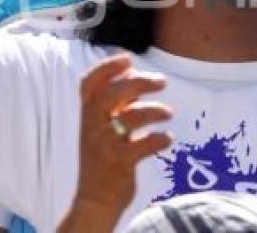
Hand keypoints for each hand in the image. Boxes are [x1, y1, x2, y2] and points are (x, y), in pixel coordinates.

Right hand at [66, 55, 172, 228]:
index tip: (127, 58)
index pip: (88, 84)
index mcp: (88, 115)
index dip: (106, 67)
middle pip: (111, 95)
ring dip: (154, 110)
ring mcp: (105, 145)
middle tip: (162, 82)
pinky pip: (142, 146)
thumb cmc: (104, 156)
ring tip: (168, 113)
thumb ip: (117, 100)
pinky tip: (167, 139)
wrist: (95, 198)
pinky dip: (159, 139)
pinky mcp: (120, 164)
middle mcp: (93, 127)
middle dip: (139, 83)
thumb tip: (133, 70)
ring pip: (130, 118)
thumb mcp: (103, 125)